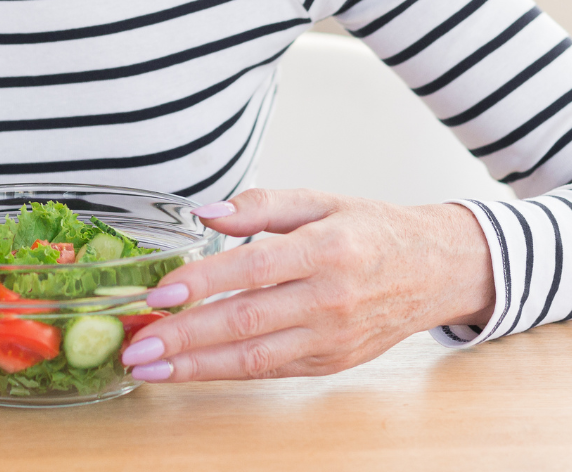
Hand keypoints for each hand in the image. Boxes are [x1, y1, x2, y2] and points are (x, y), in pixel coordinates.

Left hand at [120, 188, 494, 381]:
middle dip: (184, 338)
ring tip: (150, 367)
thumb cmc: (373, 229)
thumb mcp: (322, 199)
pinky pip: (270, 371)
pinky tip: (190, 369)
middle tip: (136, 344)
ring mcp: (331, 339)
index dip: (202, 283)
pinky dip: (225, 373)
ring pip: (253, 360)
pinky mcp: (330, 364)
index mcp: (326, 249)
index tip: (159, 292)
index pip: (251, 270)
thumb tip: (206, 212)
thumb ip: (262, 204)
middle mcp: (329, 299)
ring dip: (195, 367)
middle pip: (245, 324)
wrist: (435, 271)